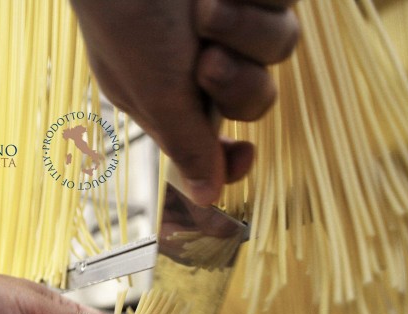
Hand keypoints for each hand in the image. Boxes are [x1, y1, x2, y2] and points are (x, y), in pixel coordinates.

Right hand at [71, 0, 298, 204]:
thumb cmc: (125, 10)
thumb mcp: (152, 87)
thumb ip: (186, 144)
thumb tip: (205, 199)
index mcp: (170, 93)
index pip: (214, 142)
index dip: (233, 158)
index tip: (245, 156)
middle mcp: (204, 57)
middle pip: (258, 98)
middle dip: (237, 83)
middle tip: (205, 60)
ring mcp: (235, 15)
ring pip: (281, 45)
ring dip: (246, 28)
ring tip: (206, 2)